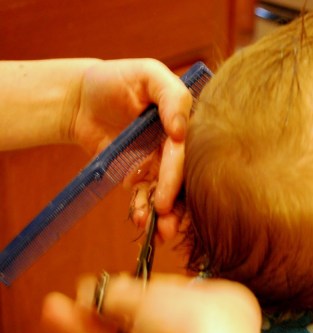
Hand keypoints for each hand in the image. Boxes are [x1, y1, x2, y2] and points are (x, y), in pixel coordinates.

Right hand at [42, 274, 261, 332]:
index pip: (169, 294)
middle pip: (144, 324)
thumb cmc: (200, 326)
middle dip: (102, 312)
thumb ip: (122, 292)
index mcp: (219, 304)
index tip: (105, 287)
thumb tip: (100, 290)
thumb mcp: (153, 294)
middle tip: (72, 302)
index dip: (134, 289)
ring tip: (60, 316)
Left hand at [72, 59, 192, 239]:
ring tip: (158, 233)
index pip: (187, 155)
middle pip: (182, 180)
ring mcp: (157, 162)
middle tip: (166, 223)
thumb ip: (172, 96)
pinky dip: (143, 211)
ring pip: (167, 193)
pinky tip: (139, 221)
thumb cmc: (116, 79)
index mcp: (184, 124)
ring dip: (165, 216)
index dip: (178, 177)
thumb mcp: (148, 74)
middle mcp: (175, 146)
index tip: (168, 197)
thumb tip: (181, 131)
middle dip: (176, 205)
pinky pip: (144, 196)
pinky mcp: (138, 175)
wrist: (80, 97)